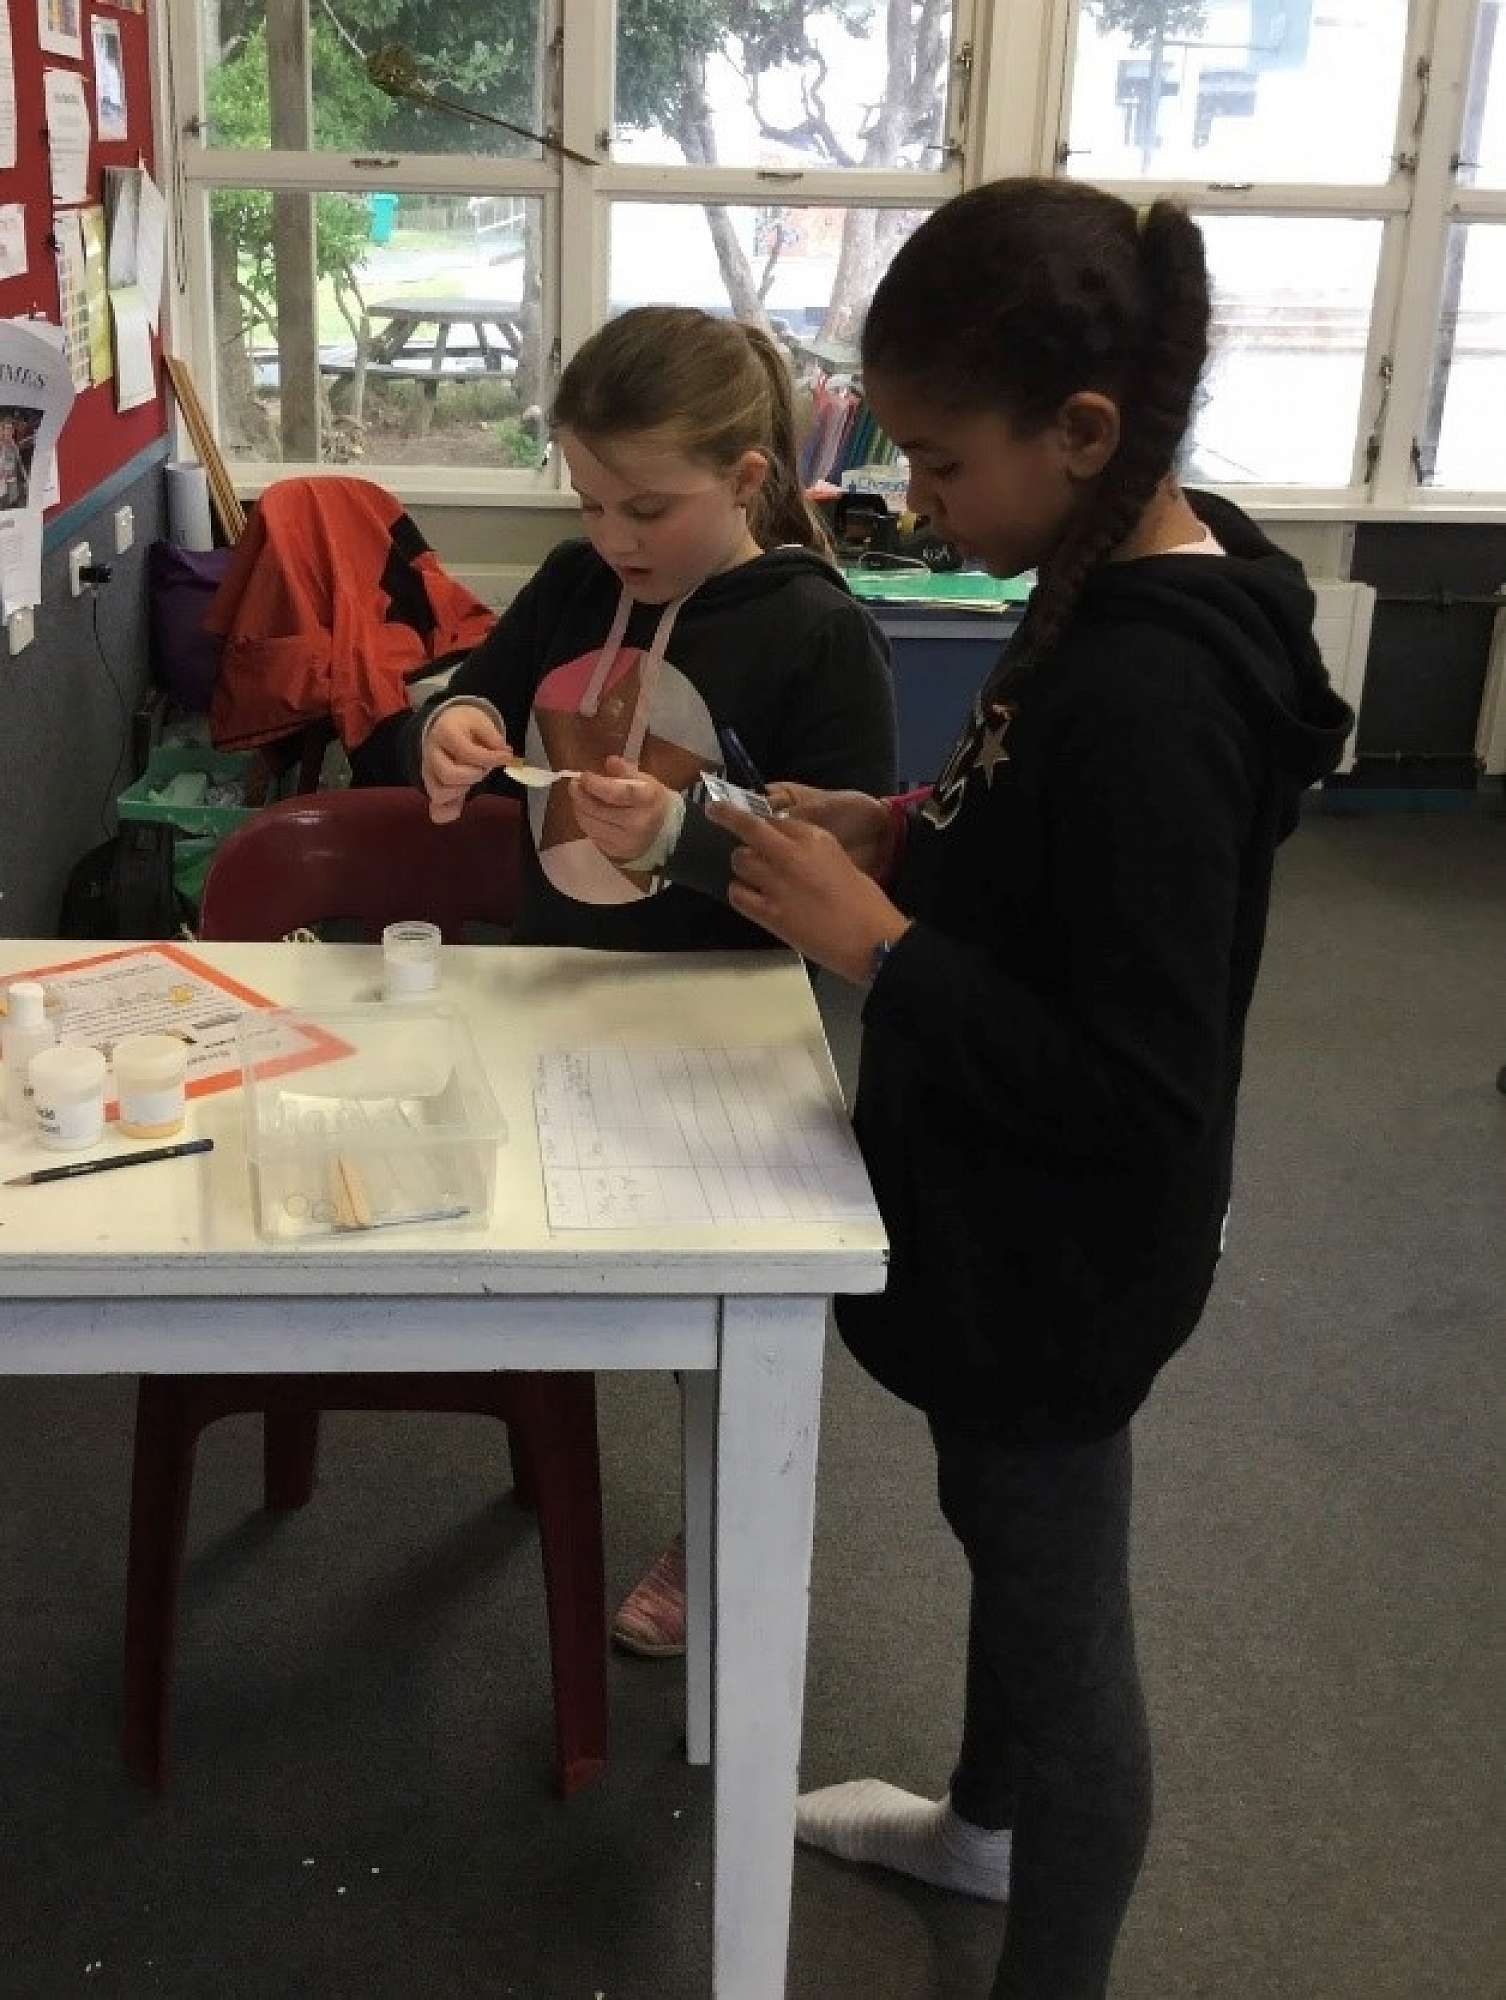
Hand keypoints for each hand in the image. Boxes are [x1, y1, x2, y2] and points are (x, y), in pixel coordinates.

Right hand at [422, 703, 513, 824]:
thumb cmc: (465, 726)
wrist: (445, 725)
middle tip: (481, 769)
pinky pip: (436, 810)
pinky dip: (449, 812)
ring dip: (460, 792)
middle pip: (449, 775)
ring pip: (439, 794)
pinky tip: (460, 807)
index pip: (467, 752)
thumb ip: (494, 738)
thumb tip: (505, 754)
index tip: (507, 757)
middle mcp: (431, 753)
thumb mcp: (481, 722)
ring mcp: (428, 772)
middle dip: (473, 776)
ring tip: (470, 780)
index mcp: (445, 733)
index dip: (491, 758)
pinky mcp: (431, 787)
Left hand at [570, 756, 675, 862]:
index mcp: (647, 801)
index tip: (584, 776)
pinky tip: (588, 813)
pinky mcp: (615, 852)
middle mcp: (637, 824)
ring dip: (579, 808)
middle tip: (574, 785)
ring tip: (580, 798)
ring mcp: (625, 841)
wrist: (662, 831)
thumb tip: (610, 761)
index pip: (616, 793)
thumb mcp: (645, 780)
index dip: (596, 784)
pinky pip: (592, 835)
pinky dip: (585, 821)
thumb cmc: (650, 800)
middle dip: (580, 796)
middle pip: (598, 810)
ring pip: (590, 823)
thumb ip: (626, 770)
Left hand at [706, 801, 911, 984]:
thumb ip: (810, 851)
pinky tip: (752, 899)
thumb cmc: (864, 902)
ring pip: (739, 861)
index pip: (774, 819)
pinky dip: (741, 894)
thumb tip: (787, 850)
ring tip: (755, 876)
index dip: (760, 819)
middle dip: (728, 816)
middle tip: (715, 812)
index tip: (747, 817)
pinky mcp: (768, 913)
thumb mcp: (838, 860)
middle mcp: (790, 854)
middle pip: (748, 828)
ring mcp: (776, 883)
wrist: (870, 939)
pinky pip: (738, 894)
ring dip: (743, 866)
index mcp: (814, 838)